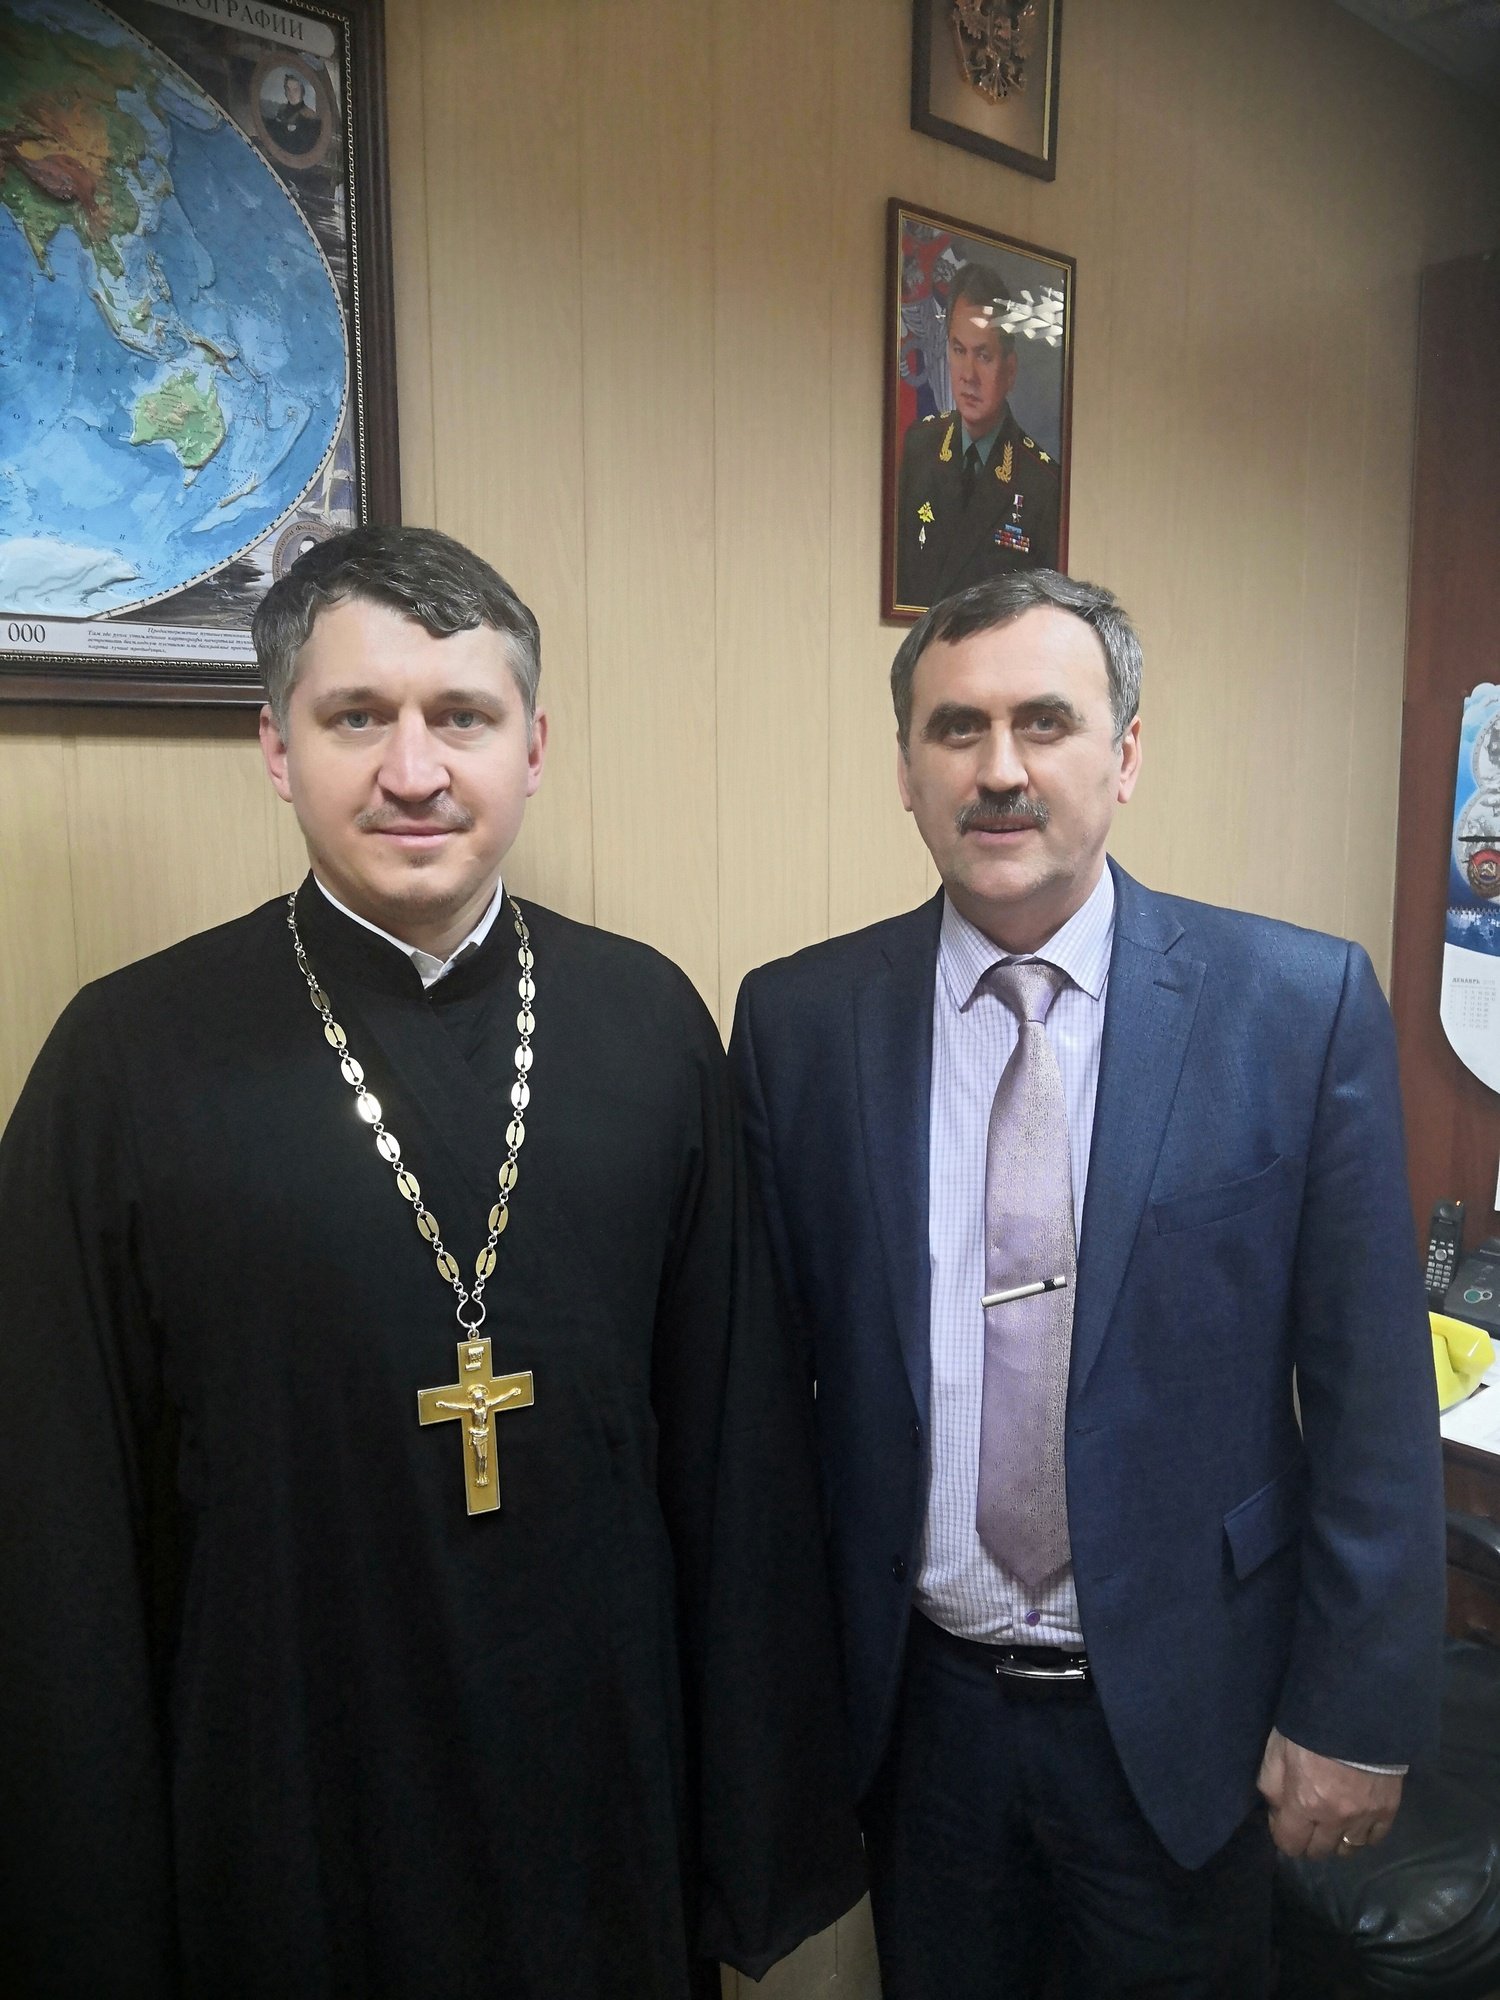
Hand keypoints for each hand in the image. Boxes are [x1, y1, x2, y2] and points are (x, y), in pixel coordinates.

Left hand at [1256, 1727, 1401, 1860]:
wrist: (1358, 1709)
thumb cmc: (1309, 1726)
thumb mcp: (1276, 1750)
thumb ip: (1271, 1785)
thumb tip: (1276, 1811)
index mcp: (1303, 1803)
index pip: (1290, 1844)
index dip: (1284, 1836)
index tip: (1284, 1821)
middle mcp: (1335, 1818)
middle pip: (1320, 1851)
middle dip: (1309, 1841)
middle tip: (1308, 1822)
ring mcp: (1364, 1816)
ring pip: (1349, 1849)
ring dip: (1338, 1840)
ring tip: (1333, 1823)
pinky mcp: (1388, 1809)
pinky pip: (1375, 1838)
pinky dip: (1364, 1834)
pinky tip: (1357, 1820)